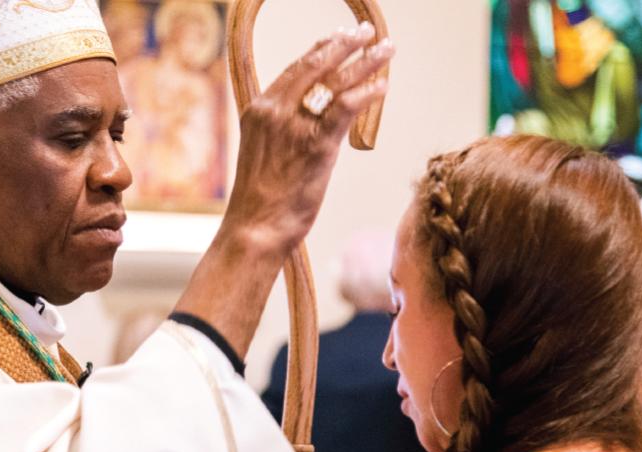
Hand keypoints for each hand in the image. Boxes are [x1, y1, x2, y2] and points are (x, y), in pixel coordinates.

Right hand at [222, 23, 393, 256]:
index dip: (320, 50)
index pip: (294, 70)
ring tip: (386, 49)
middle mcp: (274, 111)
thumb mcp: (264, 156)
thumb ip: (283, 133)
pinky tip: (383, 85)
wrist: (254, 228)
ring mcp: (294, 126)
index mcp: (258, 111)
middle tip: (367, 33)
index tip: (339, 38)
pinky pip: (347, 107)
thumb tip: (311, 126)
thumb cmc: (260, 202)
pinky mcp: (316, 145)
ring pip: (335, 82)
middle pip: (316, 66)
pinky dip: (368, 93)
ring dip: (365, 62)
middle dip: (345, 45)